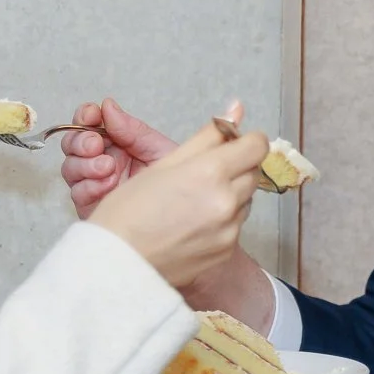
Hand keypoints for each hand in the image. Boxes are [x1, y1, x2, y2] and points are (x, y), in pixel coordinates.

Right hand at [61, 99, 179, 219]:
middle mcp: (101, 161)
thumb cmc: (175, 183)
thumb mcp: (158, 148)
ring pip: (70, 168)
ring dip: (85, 164)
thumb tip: (108, 106)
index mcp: (116, 143)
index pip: (88, 123)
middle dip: (81, 141)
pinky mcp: (93, 207)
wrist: (182, 215)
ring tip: (109, 167)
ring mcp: (94, 184)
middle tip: (96, 144)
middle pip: (72, 144)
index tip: (91, 115)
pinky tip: (108, 185)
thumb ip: (131, 129)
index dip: (84, 115)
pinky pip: (77, 193)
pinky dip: (90, 186)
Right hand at [89, 118, 267, 289]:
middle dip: (236, 167)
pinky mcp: (225, 252)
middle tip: (203, 173)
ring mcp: (229, 230)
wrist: (117, 263)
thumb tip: (236, 109)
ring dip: (229, 194)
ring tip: (193, 202)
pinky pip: (235, 227)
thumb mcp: (164, 163)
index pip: (257, 145)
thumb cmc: (129, 211)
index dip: (245, 141)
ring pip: (245, 201)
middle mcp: (226, 202)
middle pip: (253, 172)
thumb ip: (207, 136)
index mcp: (210, 173)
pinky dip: (221, 221)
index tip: (231, 143)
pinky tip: (191, 224)